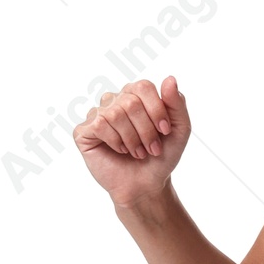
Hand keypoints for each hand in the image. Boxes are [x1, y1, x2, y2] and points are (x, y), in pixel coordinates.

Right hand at [74, 76, 190, 207]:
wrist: (146, 185)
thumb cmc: (161, 157)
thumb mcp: (179, 130)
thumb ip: (177, 104)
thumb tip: (170, 78)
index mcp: (135, 95)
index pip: (143, 87)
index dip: (156, 110)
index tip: (165, 132)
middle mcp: (114, 100)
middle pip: (130, 102)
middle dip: (146, 130)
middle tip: (152, 149)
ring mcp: (97, 114)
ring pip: (114, 113)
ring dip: (132, 139)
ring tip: (138, 152)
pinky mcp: (84, 131)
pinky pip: (99, 124)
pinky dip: (115, 142)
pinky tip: (121, 151)